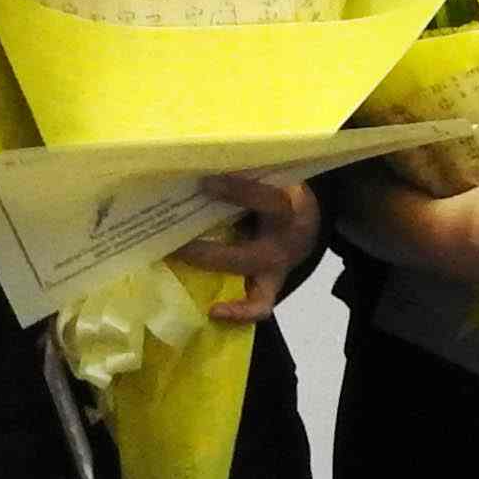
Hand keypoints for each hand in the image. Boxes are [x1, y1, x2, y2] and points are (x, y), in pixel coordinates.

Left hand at [171, 174, 321, 320]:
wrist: (305, 224)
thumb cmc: (279, 196)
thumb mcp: (273, 181)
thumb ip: (248, 177)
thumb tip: (201, 166)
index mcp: (289, 210)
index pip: (267, 200)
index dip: (237, 192)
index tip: (205, 182)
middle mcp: (284, 243)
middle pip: (246, 251)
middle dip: (206, 247)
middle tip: (173, 235)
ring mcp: (277, 269)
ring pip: (247, 278)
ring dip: (209, 267)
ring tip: (174, 257)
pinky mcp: (271, 286)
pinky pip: (259, 306)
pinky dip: (238, 313)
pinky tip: (213, 311)